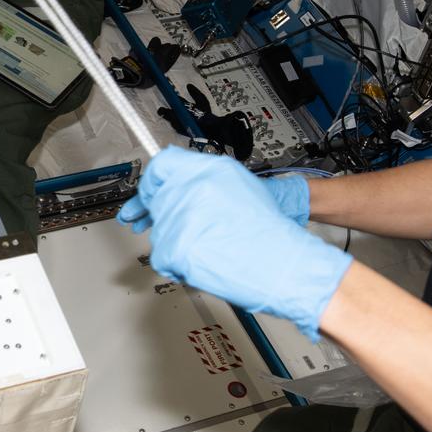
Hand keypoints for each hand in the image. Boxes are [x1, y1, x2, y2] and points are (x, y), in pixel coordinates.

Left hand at [118, 148, 351, 340]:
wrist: (283, 262)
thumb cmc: (267, 228)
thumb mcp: (237, 184)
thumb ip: (202, 178)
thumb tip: (174, 181)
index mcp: (206, 169)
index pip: (161, 166)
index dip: (154, 182)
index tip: (148, 193)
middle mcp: (189, 188)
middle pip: (156, 200)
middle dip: (165, 215)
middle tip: (184, 228)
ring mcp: (180, 217)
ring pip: (159, 231)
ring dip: (176, 242)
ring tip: (208, 246)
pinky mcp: (175, 247)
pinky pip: (162, 257)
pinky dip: (177, 265)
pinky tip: (202, 260)